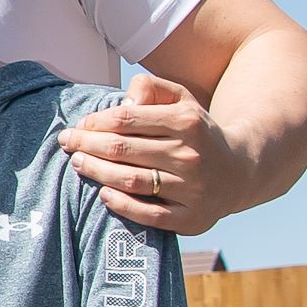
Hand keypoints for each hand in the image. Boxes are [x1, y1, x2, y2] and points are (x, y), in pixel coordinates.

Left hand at [56, 70, 229, 233]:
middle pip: (121, 149)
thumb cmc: (196, 132)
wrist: (239, 172)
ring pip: (130, 180)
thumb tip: (124, 101)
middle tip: (67, 144)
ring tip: (78, 163)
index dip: (94, 123)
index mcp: (186, 122)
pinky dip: (120, 205)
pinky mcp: (191, 218)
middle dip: (86, 145)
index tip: (79, 126)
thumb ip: (151, 88)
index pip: (125, 119)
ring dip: (96, 172)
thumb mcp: (182, 100)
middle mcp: (190, 155)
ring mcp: (192, 189)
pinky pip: (148, 215)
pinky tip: (103, 193)